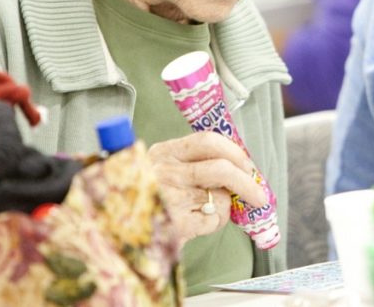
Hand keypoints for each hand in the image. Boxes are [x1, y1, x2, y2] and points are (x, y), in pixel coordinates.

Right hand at [147, 131, 266, 245]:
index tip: (247, 164)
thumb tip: (238, 168)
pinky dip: (215, 224)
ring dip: (223, 207)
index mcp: (162, 153)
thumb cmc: (146, 199)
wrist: (115, 233)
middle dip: (246, 182)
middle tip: (258, 195)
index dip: (234, 151)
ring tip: (205, 212)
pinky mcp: (175, 224)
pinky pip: (214, 221)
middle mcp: (164, 172)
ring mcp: (169, 198)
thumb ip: (192, 164)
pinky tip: (196, 225)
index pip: (207, 141)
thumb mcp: (161, 171)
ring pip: (220, 198)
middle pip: (221, 169)